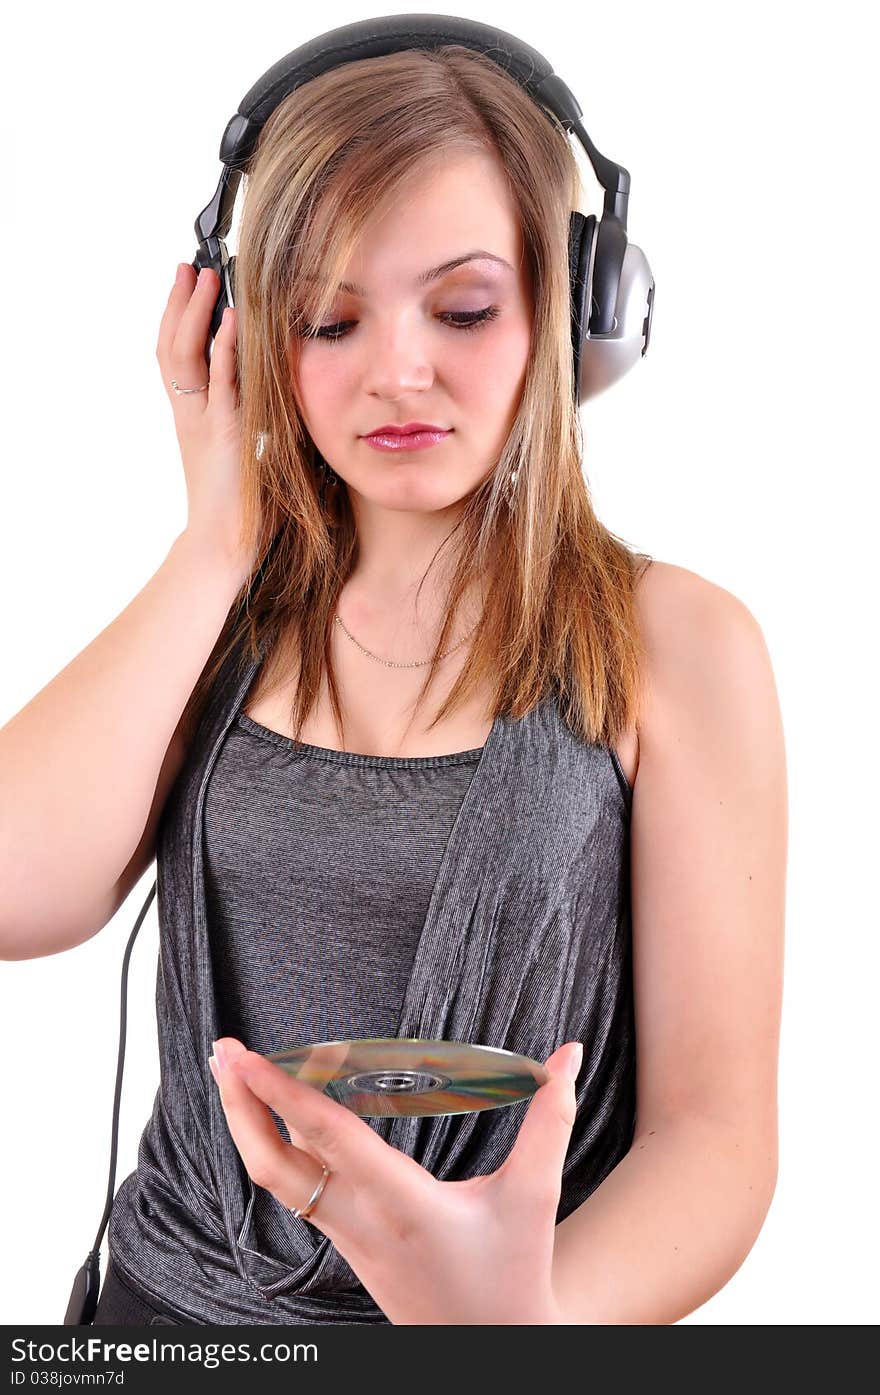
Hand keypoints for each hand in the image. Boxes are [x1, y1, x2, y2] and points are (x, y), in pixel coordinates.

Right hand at [156, 263, 253, 570]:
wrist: (225, 546)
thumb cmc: (242, 508)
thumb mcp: (248, 454)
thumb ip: (256, 425)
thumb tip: (282, 403)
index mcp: (195, 418)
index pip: (177, 358)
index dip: (179, 320)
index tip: (188, 286)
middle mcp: (191, 415)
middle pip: (173, 347)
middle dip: (180, 304)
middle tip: (188, 267)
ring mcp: (203, 423)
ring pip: (186, 358)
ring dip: (196, 314)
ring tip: (204, 278)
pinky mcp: (224, 436)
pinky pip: (221, 386)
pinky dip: (224, 351)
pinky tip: (231, 322)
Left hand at [209, 1037, 583, 1324]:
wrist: (493, 1349)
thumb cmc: (512, 1274)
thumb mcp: (535, 1195)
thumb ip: (550, 1119)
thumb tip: (569, 1053)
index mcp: (402, 1205)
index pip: (329, 1139)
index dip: (284, 1094)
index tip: (248, 1059)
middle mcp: (361, 1221)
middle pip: (275, 1164)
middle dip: (240, 1106)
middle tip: (222, 1052)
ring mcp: (346, 1238)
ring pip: (277, 1180)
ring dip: (249, 1126)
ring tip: (235, 1075)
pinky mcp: (345, 1245)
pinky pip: (295, 1190)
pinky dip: (274, 1148)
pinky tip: (273, 1120)